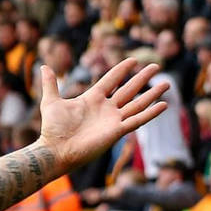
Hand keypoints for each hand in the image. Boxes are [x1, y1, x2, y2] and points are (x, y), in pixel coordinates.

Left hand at [37, 58, 169, 171]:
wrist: (55, 150)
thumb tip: (44, 66)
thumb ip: (50, 84)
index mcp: (92, 99)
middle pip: (128, 89)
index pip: (111, 80)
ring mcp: (113, 120)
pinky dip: (150, 113)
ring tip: (167, 84)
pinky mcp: (116, 131)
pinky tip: (163, 105)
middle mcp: (105, 108)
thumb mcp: (51, 102)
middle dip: (142, 78)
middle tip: (156, 66)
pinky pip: (137, 120)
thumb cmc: (52, 129)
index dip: (122, 70)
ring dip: (152, 94)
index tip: (133, 60)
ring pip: (137, 104)